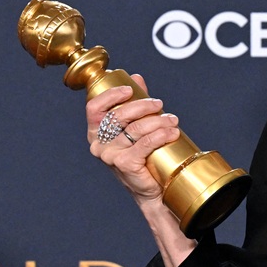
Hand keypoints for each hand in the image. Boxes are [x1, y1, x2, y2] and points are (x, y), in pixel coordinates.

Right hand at [85, 74, 180, 206]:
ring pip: (136, 128)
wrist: (152, 189)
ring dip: (158, 121)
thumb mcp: (135, 127)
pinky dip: (161, 135)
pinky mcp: (124, 164)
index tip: (129, 89)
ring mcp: (110, 155)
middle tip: (159, 104)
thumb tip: (136, 78)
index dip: (111, 95)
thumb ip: (134, 102)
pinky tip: (172, 132)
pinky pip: (144, 143)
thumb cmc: (143, 157)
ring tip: (172, 120)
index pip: (94, 107)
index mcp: (96, 132)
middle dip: (142, 105)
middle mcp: (98, 144)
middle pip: (119, 115)